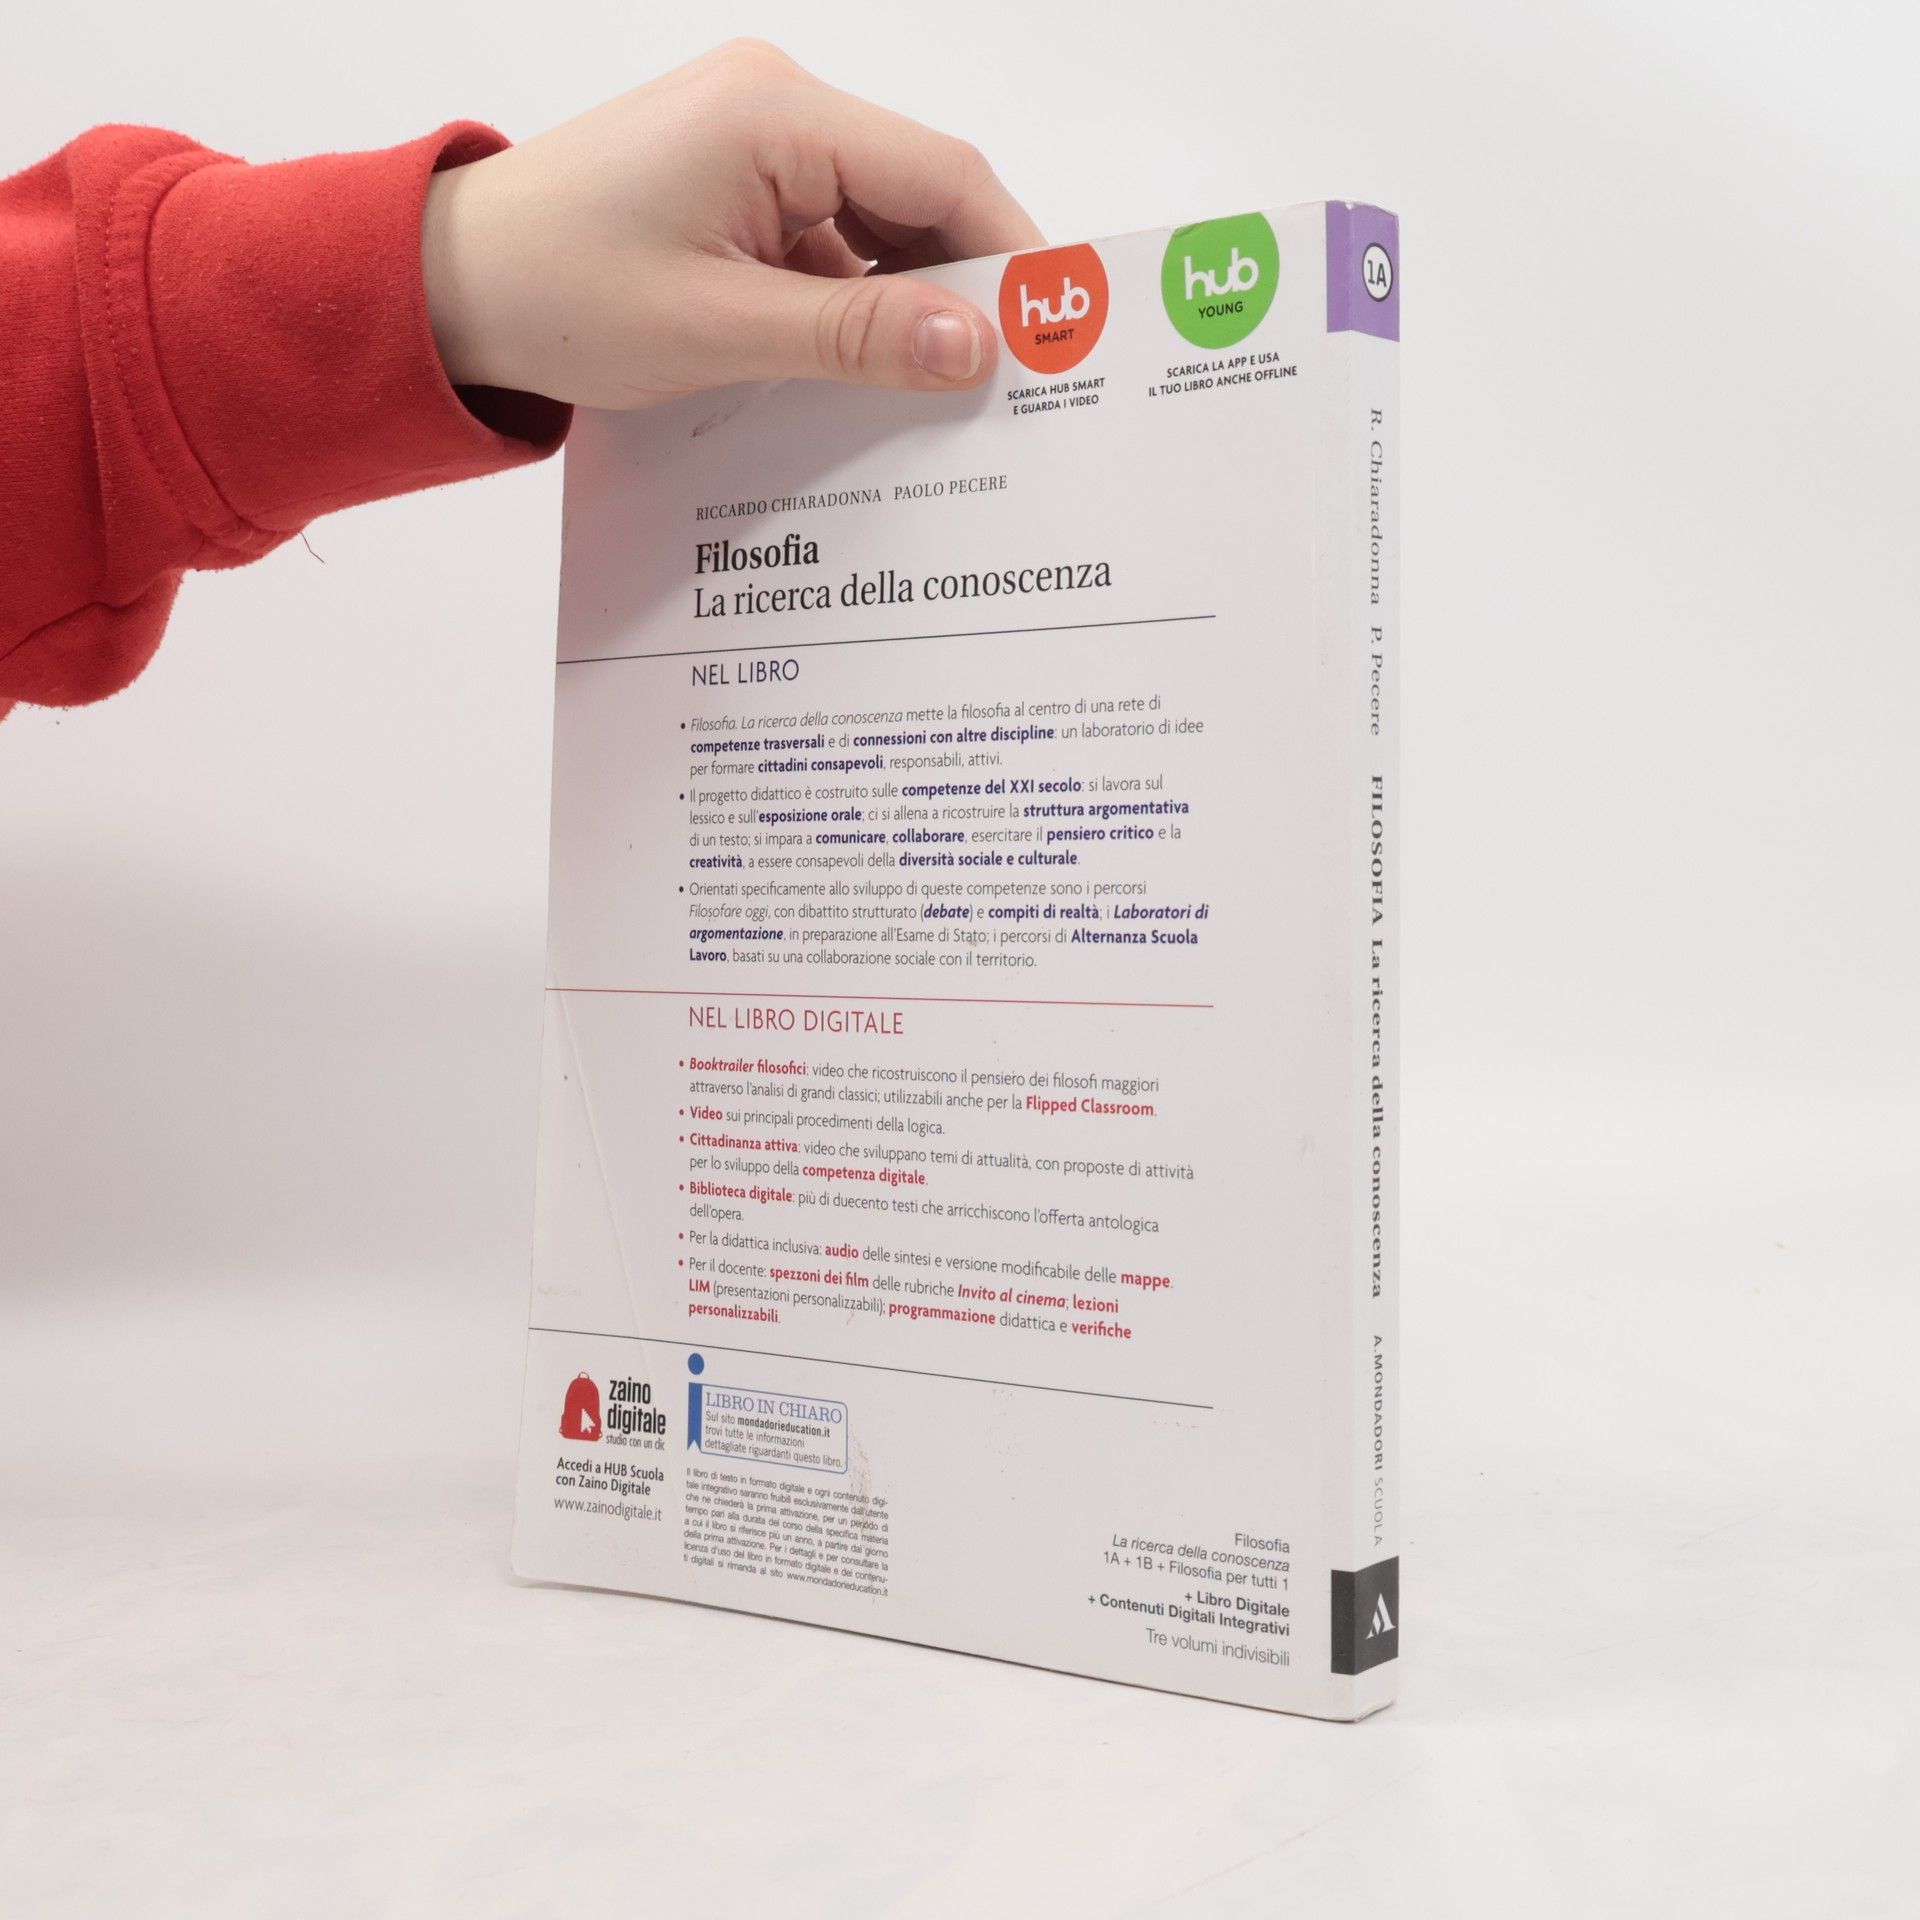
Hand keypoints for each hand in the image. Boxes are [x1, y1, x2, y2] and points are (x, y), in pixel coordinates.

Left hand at [421, 40, 1042, 407]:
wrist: (445, 285)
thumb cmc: (554, 292)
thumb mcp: (719, 330)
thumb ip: (856, 338)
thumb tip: (974, 346)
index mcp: (775, 114)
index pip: (943, 175)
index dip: (1011, 258)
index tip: (1057, 339)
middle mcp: (774, 106)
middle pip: (920, 194)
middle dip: (965, 288)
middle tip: (1009, 384)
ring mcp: (754, 143)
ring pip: (879, 224)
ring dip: (906, 305)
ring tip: (938, 393)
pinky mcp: (735, 185)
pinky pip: (830, 241)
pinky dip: (855, 305)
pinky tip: (866, 374)